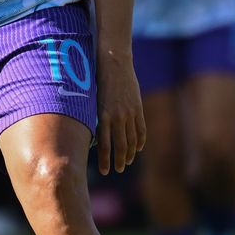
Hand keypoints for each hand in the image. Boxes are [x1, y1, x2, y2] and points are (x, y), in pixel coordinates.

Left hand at [96, 51, 145, 175]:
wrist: (114, 63)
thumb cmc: (98, 81)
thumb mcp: (94, 101)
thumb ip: (97, 118)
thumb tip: (96, 137)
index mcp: (103, 116)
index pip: (105, 146)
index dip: (105, 160)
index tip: (105, 171)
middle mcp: (117, 116)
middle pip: (120, 146)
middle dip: (118, 161)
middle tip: (117, 170)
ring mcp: (129, 113)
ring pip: (131, 139)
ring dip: (129, 153)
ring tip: (127, 162)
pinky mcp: (137, 108)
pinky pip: (141, 129)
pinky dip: (140, 140)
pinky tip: (138, 148)